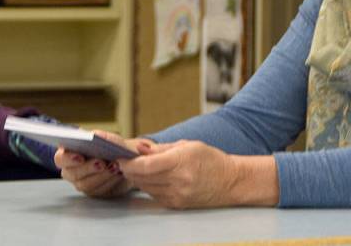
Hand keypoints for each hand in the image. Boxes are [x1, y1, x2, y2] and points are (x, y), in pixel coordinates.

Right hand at [55, 131, 152, 198]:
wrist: (126, 160)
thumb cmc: (112, 146)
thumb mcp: (110, 139)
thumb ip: (103, 137)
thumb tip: (97, 136)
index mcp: (69, 154)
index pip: (60, 158)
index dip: (68, 159)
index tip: (80, 157)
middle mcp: (72, 171)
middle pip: (73, 174)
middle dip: (88, 168)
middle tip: (101, 163)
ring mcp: (82, 183)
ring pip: (86, 185)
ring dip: (101, 176)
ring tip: (114, 167)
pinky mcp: (95, 192)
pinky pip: (100, 191)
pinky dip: (110, 182)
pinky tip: (118, 174)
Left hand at [118, 140, 278, 208]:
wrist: (231, 182)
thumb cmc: (210, 159)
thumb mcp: (187, 145)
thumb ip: (161, 148)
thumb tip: (139, 147)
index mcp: (180, 162)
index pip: (145, 165)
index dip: (128, 162)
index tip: (119, 157)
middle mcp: (178, 182)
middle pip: (141, 177)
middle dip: (129, 169)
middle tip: (124, 160)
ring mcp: (177, 195)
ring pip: (145, 187)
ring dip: (138, 178)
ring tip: (138, 167)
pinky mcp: (176, 204)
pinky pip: (154, 195)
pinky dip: (149, 186)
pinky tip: (153, 178)